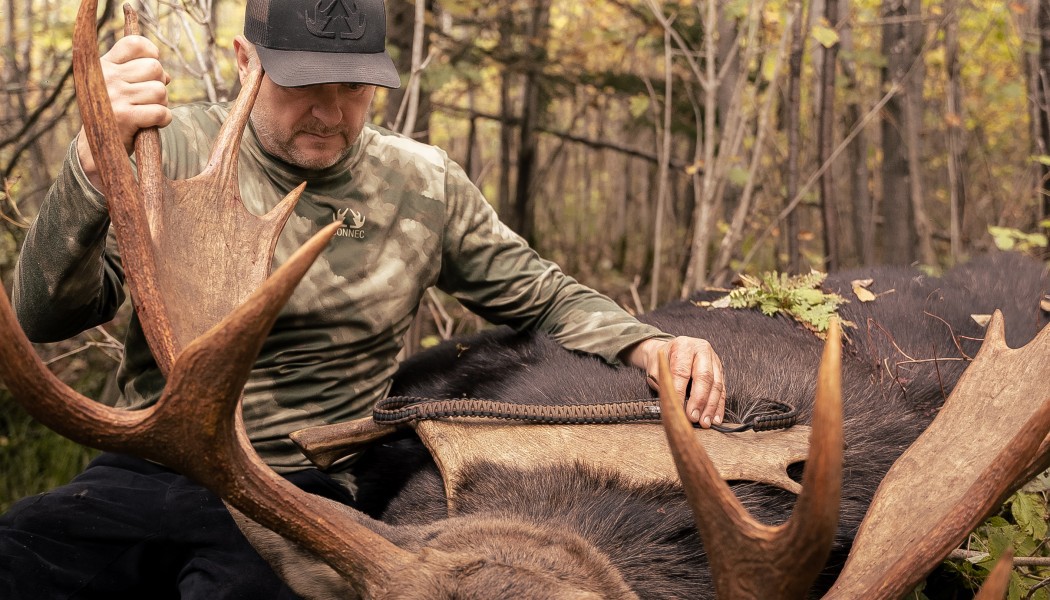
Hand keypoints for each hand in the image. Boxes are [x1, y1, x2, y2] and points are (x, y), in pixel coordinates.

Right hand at [76, 35, 171, 187]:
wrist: (95, 149)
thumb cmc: (112, 113)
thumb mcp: (115, 86)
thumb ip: (136, 72)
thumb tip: (165, 74)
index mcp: (103, 65)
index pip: (134, 44)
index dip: (151, 52)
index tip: (151, 69)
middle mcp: (107, 77)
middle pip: (154, 67)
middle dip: (160, 84)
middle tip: (150, 98)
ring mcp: (115, 96)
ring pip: (160, 91)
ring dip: (163, 103)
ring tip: (150, 111)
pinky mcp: (125, 117)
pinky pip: (161, 112)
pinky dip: (164, 119)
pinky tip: (154, 123)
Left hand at [623, 336, 725, 427]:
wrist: (670, 351)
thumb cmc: (662, 362)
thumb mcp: (656, 369)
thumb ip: (663, 383)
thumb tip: (673, 405)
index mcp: (683, 346)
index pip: (682, 372)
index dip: (680, 392)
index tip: (677, 409)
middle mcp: (701, 349)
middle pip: (704, 377)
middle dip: (699, 400)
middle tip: (693, 418)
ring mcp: (713, 359)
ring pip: (716, 384)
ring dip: (711, 406)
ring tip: (705, 422)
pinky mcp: (720, 370)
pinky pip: (722, 389)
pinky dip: (719, 405)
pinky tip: (715, 418)